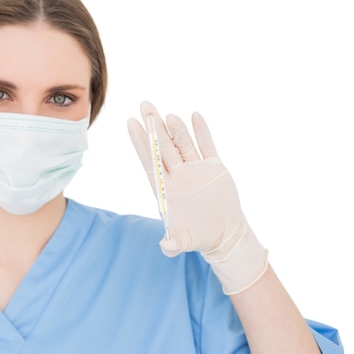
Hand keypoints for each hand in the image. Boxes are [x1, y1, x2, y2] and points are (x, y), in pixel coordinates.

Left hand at [127, 101, 267, 293]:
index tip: (130, 123)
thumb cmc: (197, 237)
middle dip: (154, 126)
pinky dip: (202, 132)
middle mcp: (178, 174)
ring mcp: (195, 169)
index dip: (140, 142)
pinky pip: (207, 146)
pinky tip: (195, 116)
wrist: (222, 234)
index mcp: (165, 188)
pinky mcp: (214, 168)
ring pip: (183, 144)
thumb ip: (173, 244)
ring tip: (168, 114)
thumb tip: (165, 247)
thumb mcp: (183, 241)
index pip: (149, 160)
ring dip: (176, 129)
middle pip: (163, 146)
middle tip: (145, 105)